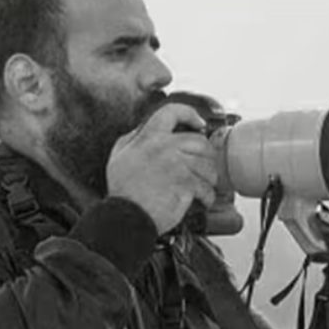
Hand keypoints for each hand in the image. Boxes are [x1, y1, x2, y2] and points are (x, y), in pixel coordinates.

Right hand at [107, 103, 217, 234]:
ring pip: (207, 165)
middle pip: (200, 141)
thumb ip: (135, 138)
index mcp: (148, 137)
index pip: (173, 112)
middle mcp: (164, 147)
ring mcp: (176, 164)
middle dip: (206, 155)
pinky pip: (206, 186)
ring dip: (209, 178)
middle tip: (203, 168)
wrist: (126, 217)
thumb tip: (146, 130)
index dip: (190, 115)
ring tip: (204, 186)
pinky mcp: (186, 183)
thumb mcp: (119, 155)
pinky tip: (202, 200)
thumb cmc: (123, 190)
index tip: (200, 124)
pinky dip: (208, 196)